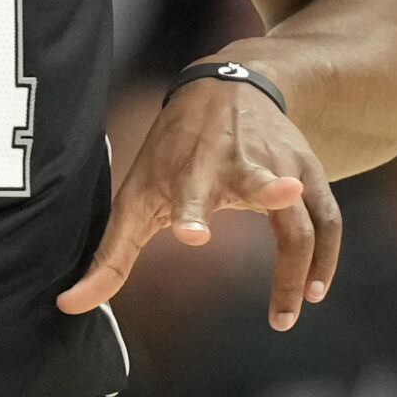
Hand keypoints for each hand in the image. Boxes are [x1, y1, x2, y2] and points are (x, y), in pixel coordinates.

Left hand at [57, 73, 339, 330]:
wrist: (230, 86)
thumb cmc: (172, 153)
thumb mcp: (136, 195)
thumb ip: (110, 256)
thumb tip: (67, 307)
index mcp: (190, 170)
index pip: (189, 191)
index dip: (190, 213)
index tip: (192, 235)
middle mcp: (237, 163)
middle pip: (258, 182)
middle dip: (270, 191)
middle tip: (284, 196)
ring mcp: (279, 165)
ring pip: (305, 207)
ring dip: (306, 258)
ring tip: (292, 311)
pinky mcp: (308, 171)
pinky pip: (328, 219)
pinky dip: (327, 257)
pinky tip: (315, 292)